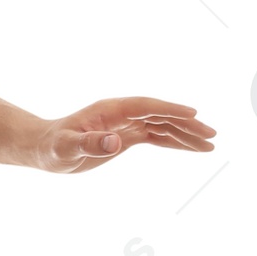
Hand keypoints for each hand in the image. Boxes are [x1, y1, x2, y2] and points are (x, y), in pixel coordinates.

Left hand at [32, 98, 216, 173]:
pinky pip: (157, 137)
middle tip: (212, 135)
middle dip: (187, 124)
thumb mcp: (67, 148)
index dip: (169, 109)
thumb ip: (88, 144)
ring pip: (163, 126)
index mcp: (110, 110)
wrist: (44, 148)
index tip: (193, 114)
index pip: (146, 106)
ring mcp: (127, 124)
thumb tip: (114, 143)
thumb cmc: (53, 147)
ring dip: (186, 134)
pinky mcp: (127, 136)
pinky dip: (175, 142)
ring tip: (211, 145)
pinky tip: (193, 149)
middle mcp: (122, 113)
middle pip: (161, 115)